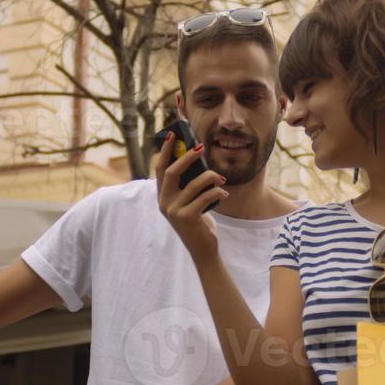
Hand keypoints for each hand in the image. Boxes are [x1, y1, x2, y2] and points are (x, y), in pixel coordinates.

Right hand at [154, 130, 226, 263]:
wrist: (203, 249)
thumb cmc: (199, 221)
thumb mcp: (191, 201)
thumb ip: (189, 184)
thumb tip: (198, 159)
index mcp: (162, 197)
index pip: (160, 169)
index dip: (165, 151)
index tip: (172, 135)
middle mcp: (164, 203)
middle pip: (172, 172)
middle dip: (187, 157)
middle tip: (201, 147)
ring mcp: (173, 211)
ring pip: (194, 183)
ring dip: (211, 177)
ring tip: (221, 179)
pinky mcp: (186, 217)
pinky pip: (206, 196)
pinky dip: (218, 193)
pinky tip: (224, 195)